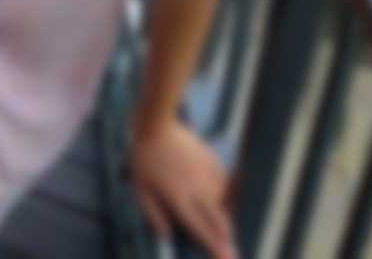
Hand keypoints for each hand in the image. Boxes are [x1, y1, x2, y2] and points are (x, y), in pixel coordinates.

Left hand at [127, 117, 238, 258]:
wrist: (156, 124)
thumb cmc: (144, 157)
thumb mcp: (140, 189)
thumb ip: (153, 214)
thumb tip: (167, 235)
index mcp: (179, 199)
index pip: (201, 229)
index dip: (214, 247)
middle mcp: (198, 189)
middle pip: (219, 220)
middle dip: (227, 238)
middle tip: (232, 252)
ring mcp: (206, 173)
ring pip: (224, 201)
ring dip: (226, 216)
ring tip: (225, 226)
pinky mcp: (211, 159)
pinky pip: (224, 181)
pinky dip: (225, 193)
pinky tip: (223, 197)